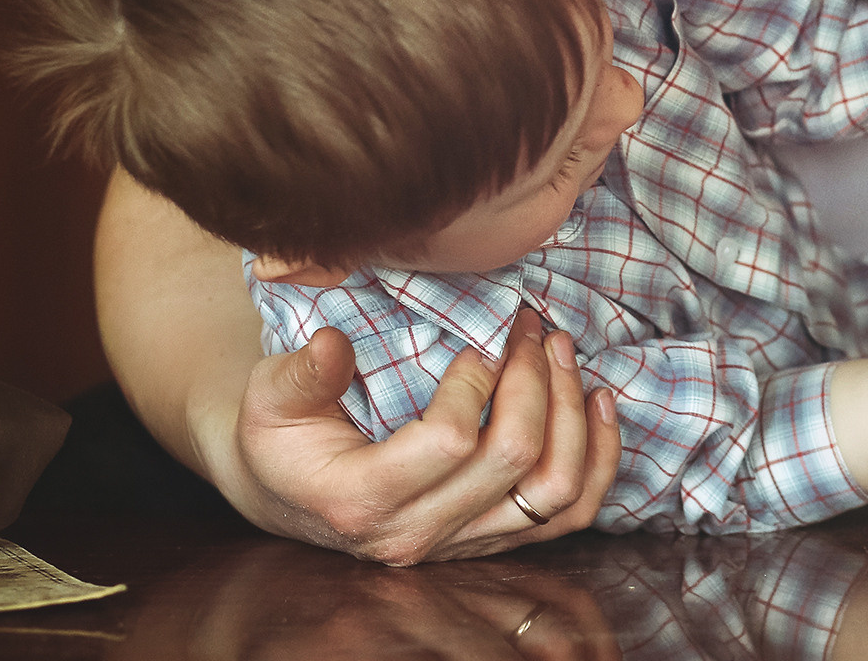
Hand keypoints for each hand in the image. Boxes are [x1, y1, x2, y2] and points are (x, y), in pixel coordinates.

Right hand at [223, 306, 622, 564]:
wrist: (290, 493)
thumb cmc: (282, 437)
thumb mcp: (268, 399)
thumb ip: (299, 374)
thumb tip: (333, 345)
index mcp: (362, 499)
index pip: (449, 442)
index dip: (474, 384)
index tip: (471, 346)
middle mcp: (418, 534)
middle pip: (514, 459)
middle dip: (534, 378)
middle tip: (530, 326)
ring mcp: (462, 543)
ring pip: (554, 490)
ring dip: (571, 411)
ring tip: (562, 349)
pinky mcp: (493, 538)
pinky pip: (570, 513)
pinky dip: (599, 458)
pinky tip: (599, 400)